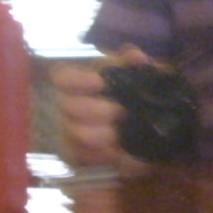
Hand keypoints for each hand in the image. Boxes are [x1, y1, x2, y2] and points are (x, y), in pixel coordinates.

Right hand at [52, 46, 153, 165]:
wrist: (148, 130)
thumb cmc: (137, 97)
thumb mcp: (141, 78)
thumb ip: (136, 65)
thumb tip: (134, 56)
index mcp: (83, 83)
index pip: (63, 77)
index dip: (78, 80)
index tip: (101, 82)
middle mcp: (70, 106)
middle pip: (68, 106)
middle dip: (96, 110)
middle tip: (121, 112)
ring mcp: (70, 131)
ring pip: (74, 132)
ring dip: (99, 134)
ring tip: (119, 135)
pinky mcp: (75, 154)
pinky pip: (78, 156)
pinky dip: (98, 155)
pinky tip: (115, 153)